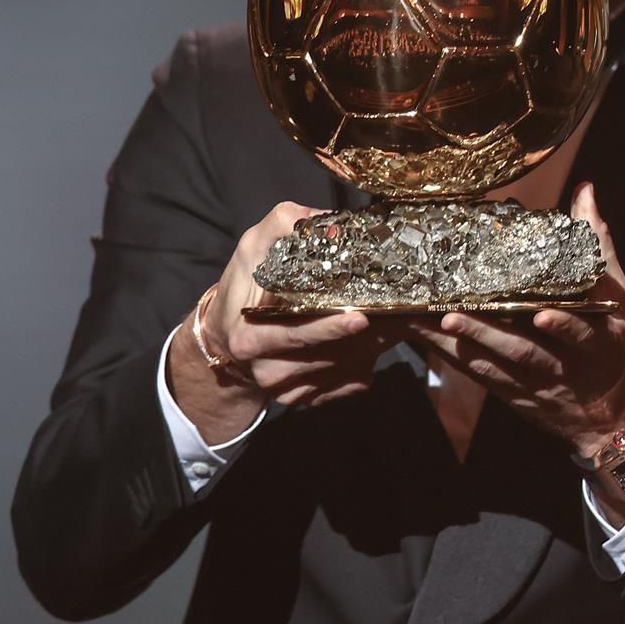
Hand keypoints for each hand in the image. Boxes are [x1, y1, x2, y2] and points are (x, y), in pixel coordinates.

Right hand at [170, 201, 404, 442]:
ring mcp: (286, 390)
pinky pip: (347, 385)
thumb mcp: (251, 248)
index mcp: (250, 339)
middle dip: (366, 338)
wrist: (226, 335)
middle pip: (327, 357)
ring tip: (396, 323)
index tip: (362, 318)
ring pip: (342, 371)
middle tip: (398, 316)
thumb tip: (330, 224)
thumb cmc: (241, 287)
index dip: (329, 328)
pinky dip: (365, 365)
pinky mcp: (305, 399)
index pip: (295, 336)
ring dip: (372, 349)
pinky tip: (375, 344)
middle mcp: (267, 371)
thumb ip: (284, 226)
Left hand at [406, 183, 624, 465]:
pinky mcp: (515, 394)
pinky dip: (453, 358)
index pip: (582, 334)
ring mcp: (537, 384)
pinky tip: (425, 338)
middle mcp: (566, 367)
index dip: (563, 328)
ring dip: (460, 345)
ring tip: (427, 324)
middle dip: (487, 336)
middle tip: (452, 316)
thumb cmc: (617, 345)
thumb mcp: (619, 296)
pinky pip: (481, 376)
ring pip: (495, 366)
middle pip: (523, 352)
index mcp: (599, 341)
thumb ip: (598, 245)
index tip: (543, 317)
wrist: (616, 418)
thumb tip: (585, 191)